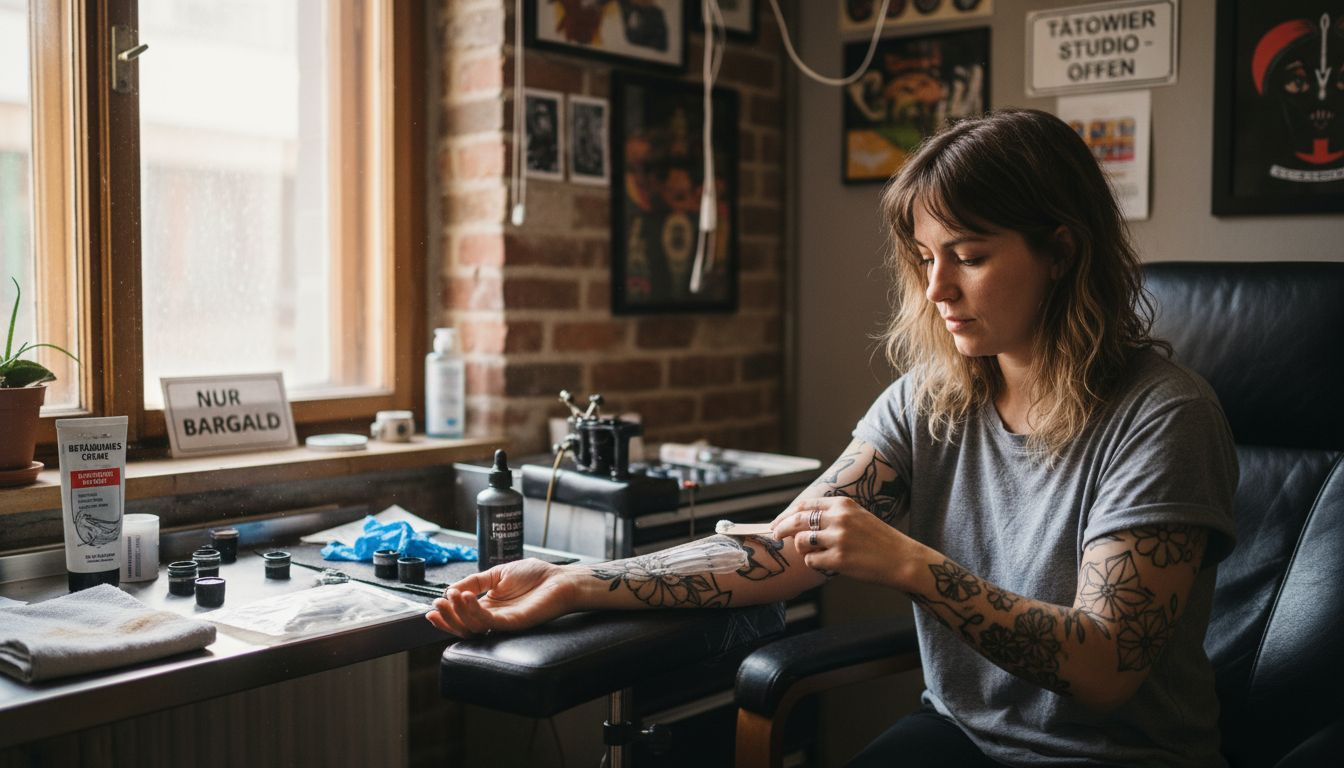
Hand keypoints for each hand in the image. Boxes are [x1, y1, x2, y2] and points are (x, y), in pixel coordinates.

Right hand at [425, 558, 579, 637]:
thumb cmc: (535, 575)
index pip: (462, 616)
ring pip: (474, 627)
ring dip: (458, 613)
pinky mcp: (514, 623)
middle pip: (464, 626)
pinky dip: (475, 612)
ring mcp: (504, 622)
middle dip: (447, 617)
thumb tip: (451, 589)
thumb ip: (474, 582)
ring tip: (450, 598)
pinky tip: (467, 599)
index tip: (432, 606)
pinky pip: (490, 622)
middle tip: (437, 605)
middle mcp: (494, 617)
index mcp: (489, 606)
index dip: (446, 614)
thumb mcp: (497, 573)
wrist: (560, 578)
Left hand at [771, 496, 912, 587]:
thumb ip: (833, 514)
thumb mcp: (858, 516)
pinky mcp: (839, 559)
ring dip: (801, 549)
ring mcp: (838, 539)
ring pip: (801, 542)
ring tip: (814, 553)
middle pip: (796, 520)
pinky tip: (826, 564)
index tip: (777, 522)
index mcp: (843, 504)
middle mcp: (839, 518)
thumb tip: (800, 520)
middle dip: (780, 529)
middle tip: (774, 536)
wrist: (902, 559)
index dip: (787, 514)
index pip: (805, 505)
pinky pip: (811, 561)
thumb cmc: (879, 540)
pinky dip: (814, 563)